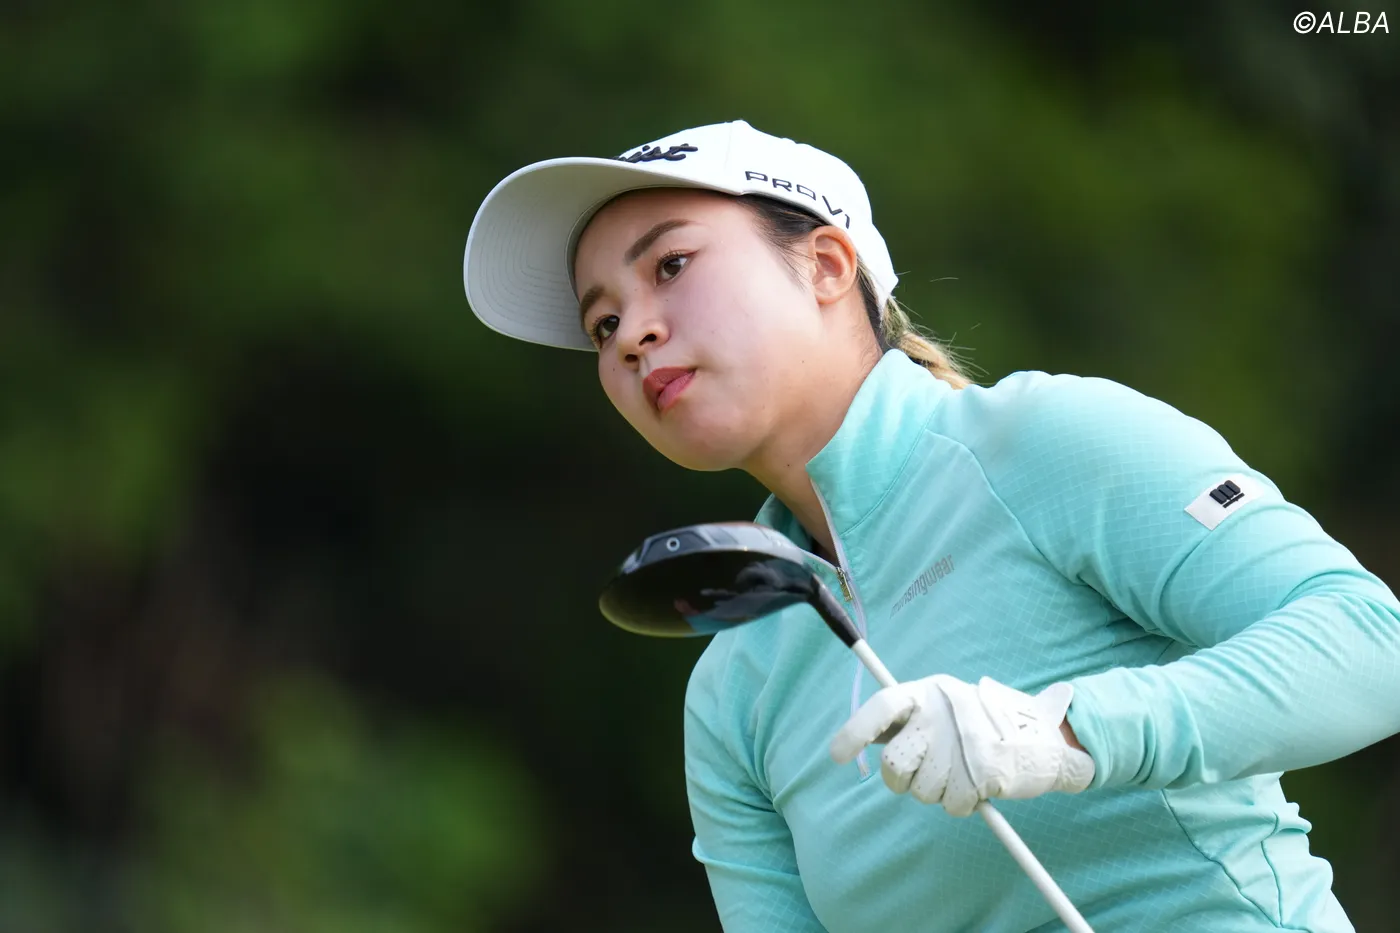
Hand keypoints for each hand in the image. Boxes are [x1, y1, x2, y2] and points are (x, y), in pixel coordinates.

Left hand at [830, 675, 1095, 816]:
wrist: (1044, 735)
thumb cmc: (980, 722)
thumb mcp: (941, 704)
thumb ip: (908, 720)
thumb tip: (868, 740)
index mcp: (927, 691)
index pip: (882, 706)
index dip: (855, 730)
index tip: (837, 756)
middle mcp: (941, 713)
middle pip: (895, 763)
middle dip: (903, 780)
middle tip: (927, 773)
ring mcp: (963, 743)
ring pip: (922, 791)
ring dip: (939, 792)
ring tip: (962, 772)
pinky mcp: (985, 772)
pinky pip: (953, 806)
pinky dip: (964, 804)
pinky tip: (979, 784)